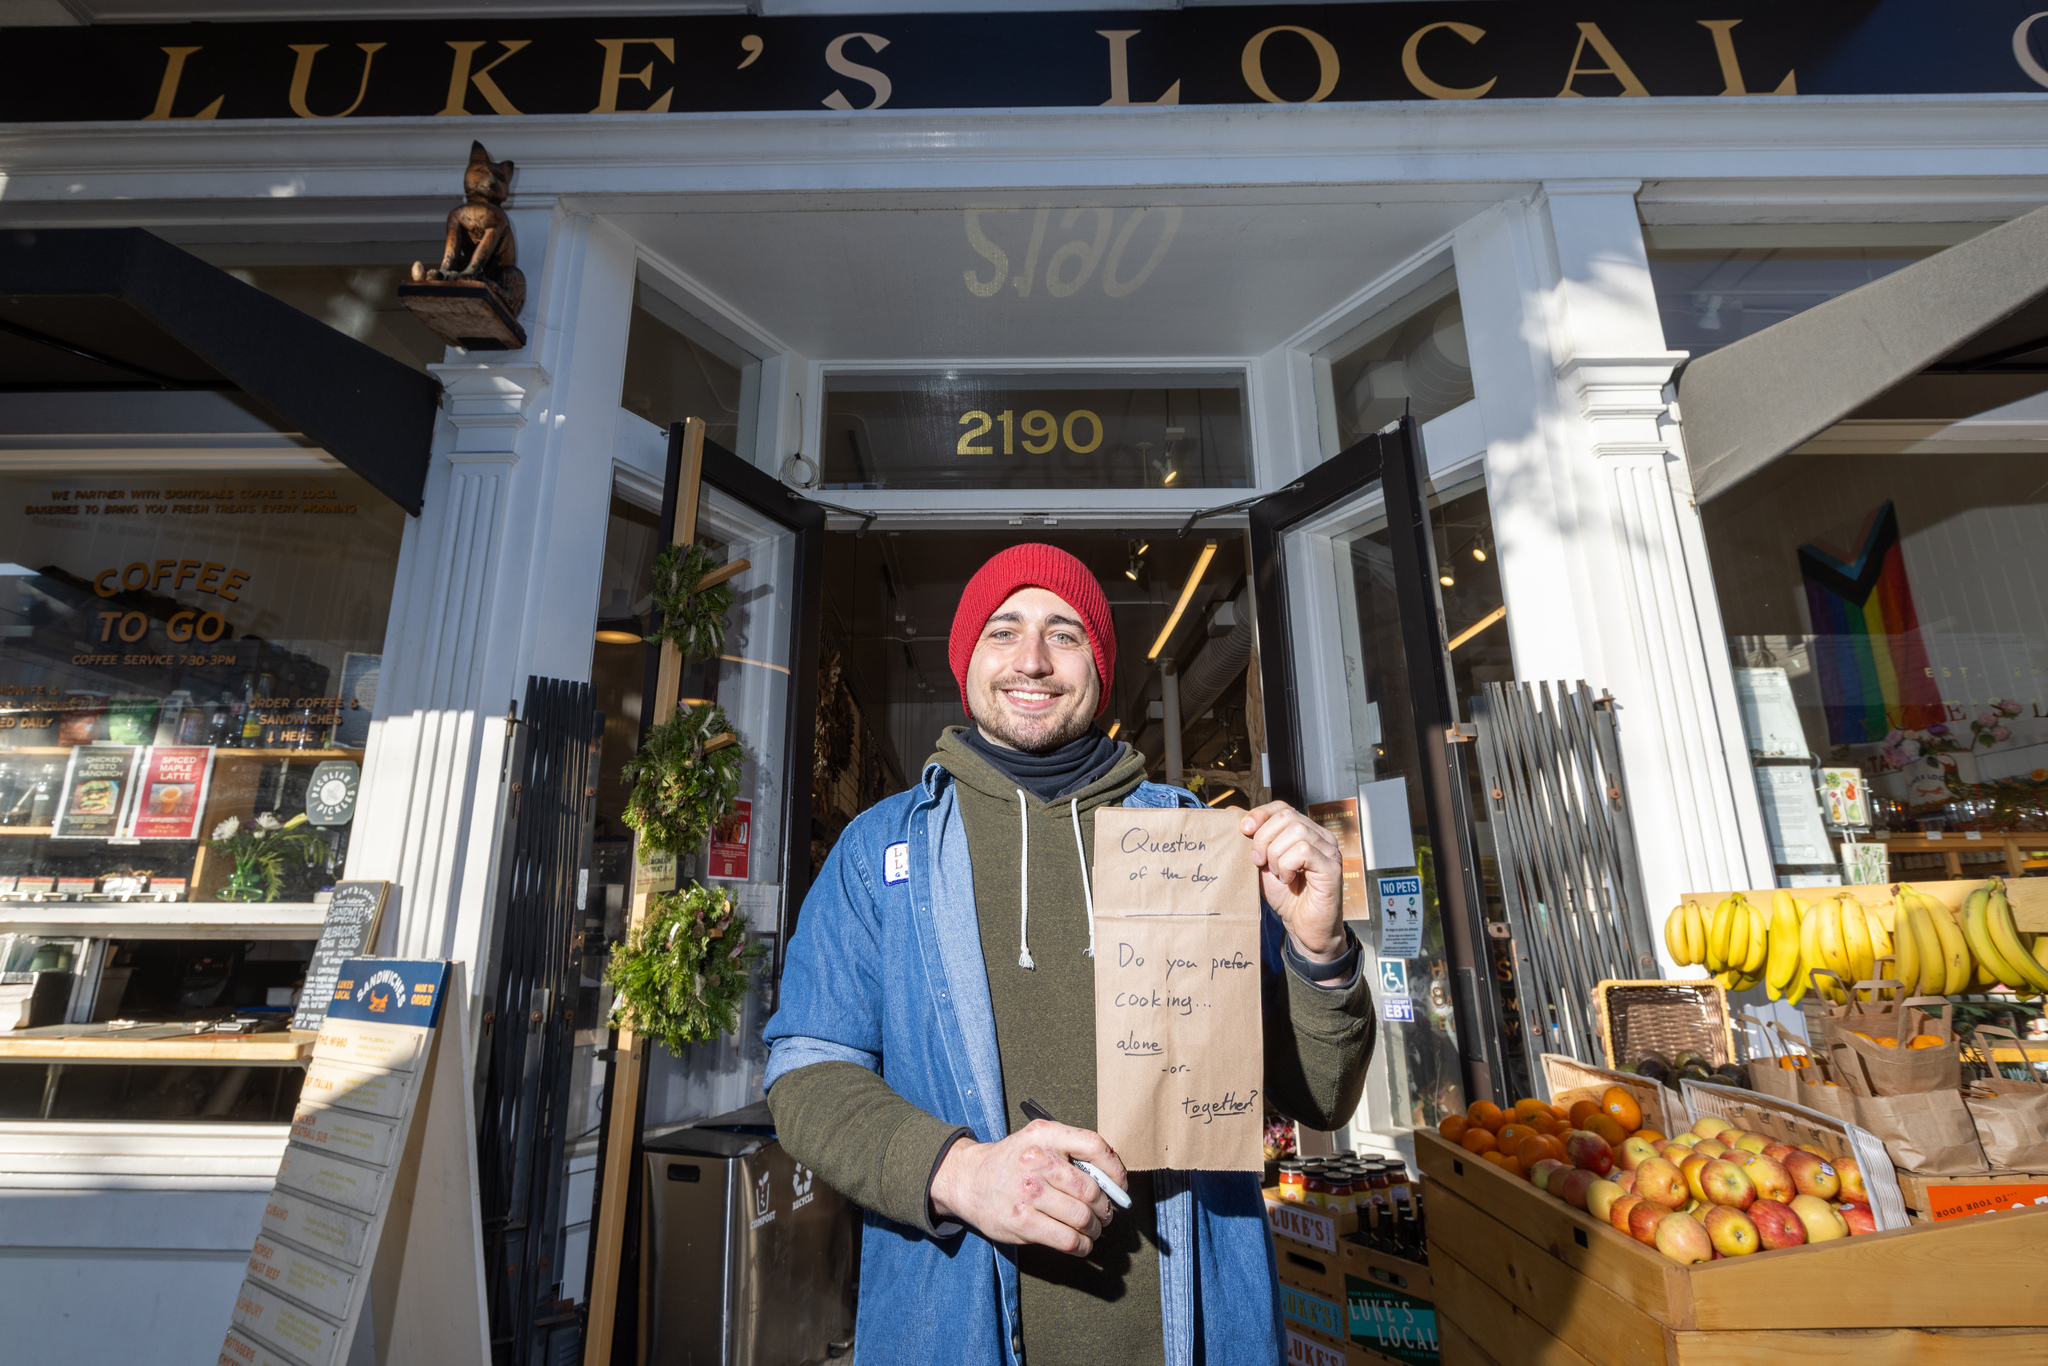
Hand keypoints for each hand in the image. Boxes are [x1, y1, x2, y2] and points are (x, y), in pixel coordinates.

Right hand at [929, 1119, 1125, 1255]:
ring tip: (1093, 1229)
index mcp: (1045, 1135)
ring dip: (1095, 1229)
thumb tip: (1111, 1181)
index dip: (1115, 1169)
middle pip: (1091, 1190)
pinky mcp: (1023, 1222)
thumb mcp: (1038, 1141)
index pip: (1094, 1146)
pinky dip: (1082, 1245)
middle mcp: (1037, 1161)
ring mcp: (1029, 1193)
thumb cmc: (1011, 1162)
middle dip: (1105, 1207)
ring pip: (1083, 1218)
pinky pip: (1068, 1239)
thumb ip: (1071, 1152)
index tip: (1120, 1186)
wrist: (968, 1179)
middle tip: (1105, 1214)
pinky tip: (1081, 1243)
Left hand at [1240, 801, 1345, 959]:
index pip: (1282, 807)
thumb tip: (1231, 810)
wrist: (1302, 927)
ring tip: (1277, 873)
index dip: (1261, 814)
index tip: (1244, 830)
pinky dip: (1287, 865)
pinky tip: (1288, 879)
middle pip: (1287, 816)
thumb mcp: (1261, 863)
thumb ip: (1251, 838)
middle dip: (1263, 837)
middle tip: (1258, 861)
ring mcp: (1329, 851)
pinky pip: (1303, 851)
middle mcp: (1321, 837)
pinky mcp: (1332, 868)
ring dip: (1276, 855)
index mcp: (1305, 831)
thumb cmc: (1285, 896)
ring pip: (1295, 832)